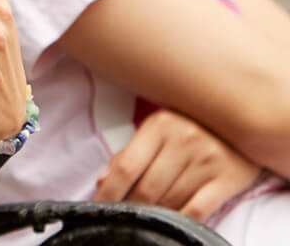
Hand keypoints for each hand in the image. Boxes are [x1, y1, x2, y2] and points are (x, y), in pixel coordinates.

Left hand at [95, 109, 262, 220]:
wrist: (244, 124)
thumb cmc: (192, 127)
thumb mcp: (158, 131)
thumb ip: (130, 154)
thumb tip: (103, 181)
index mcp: (160, 125)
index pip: (127, 166)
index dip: (109, 191)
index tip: (99, 205)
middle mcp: (184, 139)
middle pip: (147, 188)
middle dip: (132, 206)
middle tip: (125, 213)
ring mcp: (208, 159)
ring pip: (171, 201)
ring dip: (155, 213)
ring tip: (148, 214)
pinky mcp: (229, 178)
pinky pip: (198, 209)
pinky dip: (181, 219)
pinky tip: (172, 219)